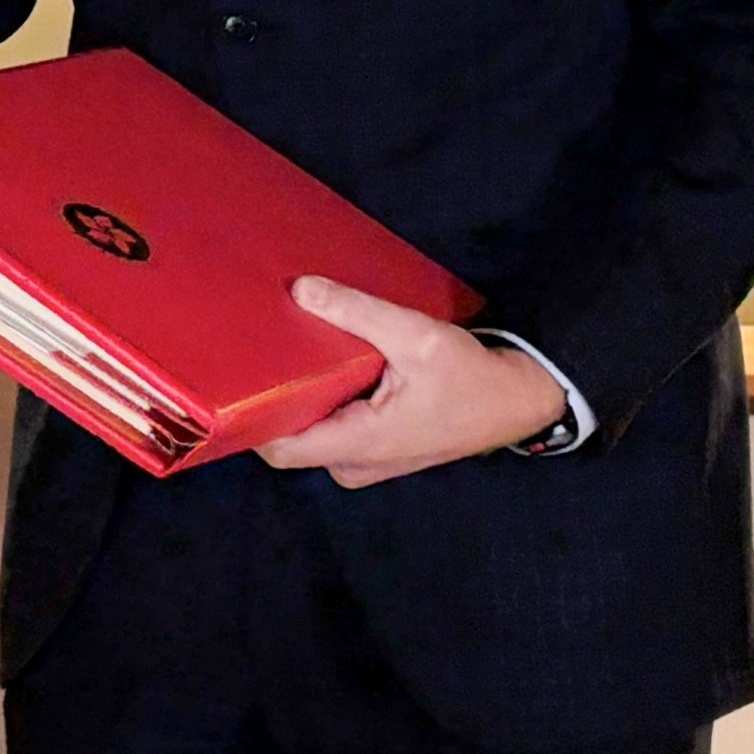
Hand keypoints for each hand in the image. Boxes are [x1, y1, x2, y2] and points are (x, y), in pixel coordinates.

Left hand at [254, 276, 571, 488]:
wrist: (521, 400)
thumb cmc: (473, 378)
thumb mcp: (416, 337)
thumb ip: (358, 313)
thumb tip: (301, 289)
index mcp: (358, 446)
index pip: (277, 448)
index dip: (248, 416)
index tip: (233, 376)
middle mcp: (354, 464)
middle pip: (288, 437)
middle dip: (272, 397)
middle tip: (256, 350)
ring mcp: (366, 462)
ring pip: (311, 432)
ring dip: (299, 396)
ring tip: (283, 350)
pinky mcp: (377, 450)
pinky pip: (332, 428)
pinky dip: (322, 400)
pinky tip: (317, 363)